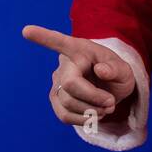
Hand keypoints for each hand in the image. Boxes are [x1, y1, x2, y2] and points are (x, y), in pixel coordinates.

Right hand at [22, 25, 136, 126]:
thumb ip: (116, 69)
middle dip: (94, 98)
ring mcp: (57, 82)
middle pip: (71, 85)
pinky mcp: (56, 99)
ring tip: (105, 108)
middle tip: (111, 103)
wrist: (111, 89)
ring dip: (91, 112)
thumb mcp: (124, 69)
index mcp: (80, 49)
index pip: (60, 42)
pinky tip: (94, 114)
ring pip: (68, 104)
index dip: (43, 37)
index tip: (26, 31)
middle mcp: (64, 64)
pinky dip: (83, 120)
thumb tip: (101, 71)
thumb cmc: (115, 74)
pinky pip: (64, 116)